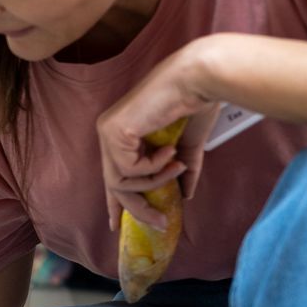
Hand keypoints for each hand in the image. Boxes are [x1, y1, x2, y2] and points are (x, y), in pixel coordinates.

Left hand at [97, 37, 225, 230]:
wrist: (199, 80)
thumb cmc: (195, 105)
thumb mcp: (187, 147)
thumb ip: (182, 170)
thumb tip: (185, 196)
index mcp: (121, 134)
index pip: (113, 174)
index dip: (114, 202)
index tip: (115, 225)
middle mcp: (108, 133)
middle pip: (114, 184)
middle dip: (137, 207)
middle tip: (160, 222)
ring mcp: (107, 132)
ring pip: (121, 182)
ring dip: (154, 182)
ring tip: (178, 168)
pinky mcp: (113, 132)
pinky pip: (130, 169)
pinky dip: (154, 167)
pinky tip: (170, 150)